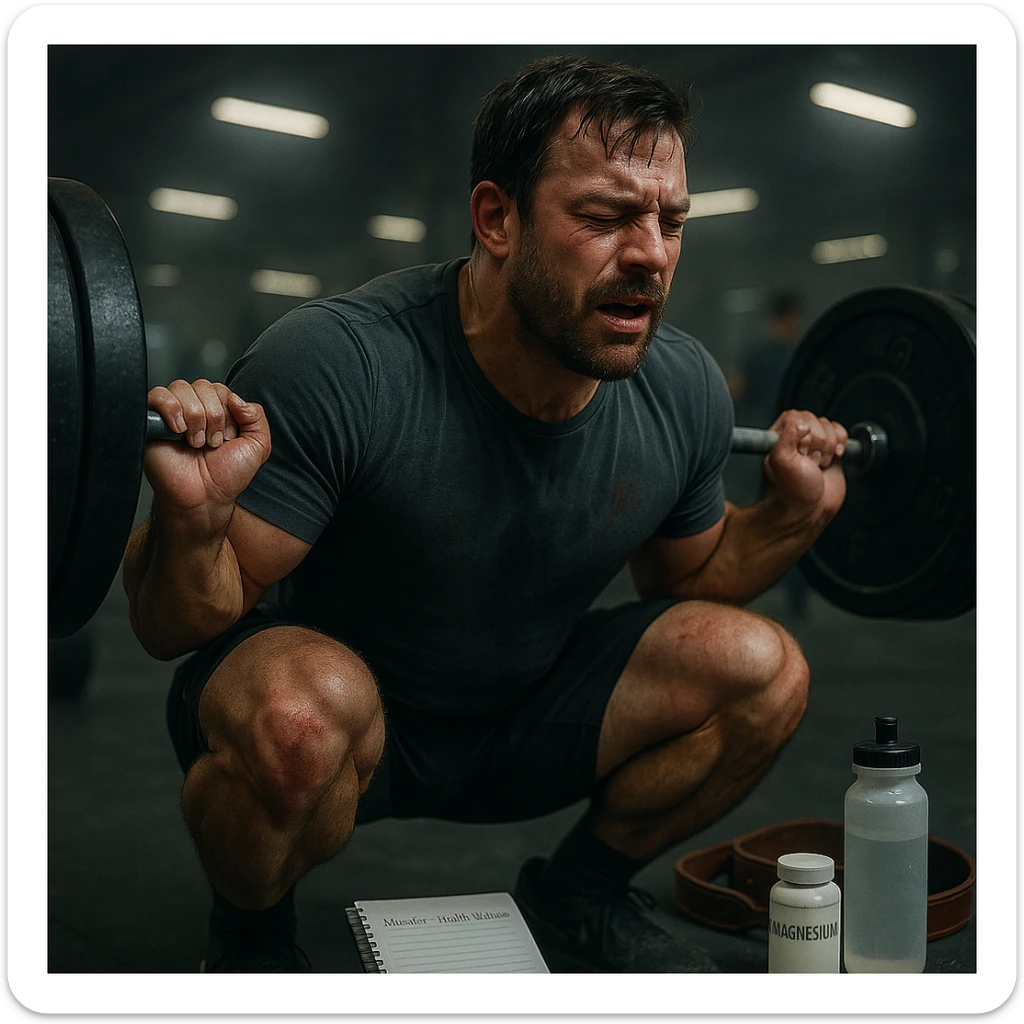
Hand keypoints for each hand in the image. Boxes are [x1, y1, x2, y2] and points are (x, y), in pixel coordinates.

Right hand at [145, 379, 270, 515]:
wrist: (203, 498)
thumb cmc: (227, 475)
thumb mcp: (258, 446)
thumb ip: (257, 416)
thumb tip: (236, 398)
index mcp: (217, 409)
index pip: (221, 389)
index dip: (228, 413)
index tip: (228, 438)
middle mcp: (194, 408)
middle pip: (203, 386)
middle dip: (213, 417)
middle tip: (212, 443)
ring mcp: (171, 413)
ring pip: (182, 388)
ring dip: (195, 417)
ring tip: (196, 443)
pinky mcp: (150, 420)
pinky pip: (156, 395)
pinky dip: (172, 410)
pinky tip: (179, 431)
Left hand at [763, 410, 847, 514]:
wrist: (813, 508)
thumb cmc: (793, 490)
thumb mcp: (781, 462)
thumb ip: (786, 438)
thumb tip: (801, 424)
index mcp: (779, 435)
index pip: (797, 417)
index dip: (803, 436)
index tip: (801, 454)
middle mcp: (795, 435)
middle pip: (816, 421)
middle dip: (817, 445)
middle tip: (809, 463)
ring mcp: (814, 440)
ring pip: (829, 427)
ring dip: (828, 449)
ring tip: (818, 465)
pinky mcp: (831, 446)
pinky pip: (841, 432)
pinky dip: (841, 444)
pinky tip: (833, 458)